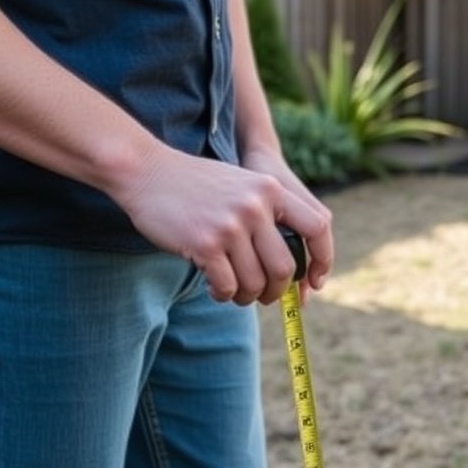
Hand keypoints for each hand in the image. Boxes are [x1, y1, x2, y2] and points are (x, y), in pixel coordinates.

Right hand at [110, 145, 330, 305]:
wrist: (145, 171)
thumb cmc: (193, 185)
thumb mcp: (241, 184)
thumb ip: (268, 213)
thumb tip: (291, 266)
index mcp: (271, 189)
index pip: (318, 227)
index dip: (323, 259)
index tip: (315, 281)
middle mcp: (255, 206)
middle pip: (285, 268)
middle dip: (275, 291)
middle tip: (262, 296)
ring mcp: (231, 226)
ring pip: (255, 282)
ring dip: (246, 296)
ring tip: (233, 290)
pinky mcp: (205, 245)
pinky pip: (227, 287)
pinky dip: (223, 294)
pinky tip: (213, 286)